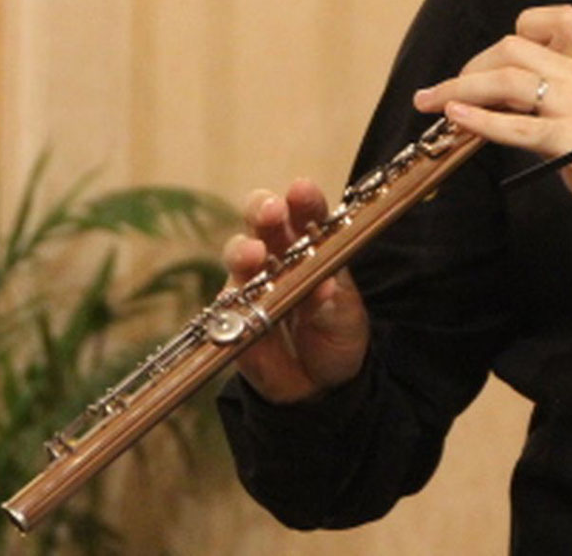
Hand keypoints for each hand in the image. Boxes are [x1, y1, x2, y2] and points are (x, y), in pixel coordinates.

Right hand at [222, 180, 369, 405]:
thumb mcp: (344, 316)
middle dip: (263, 210)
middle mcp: (275, 255)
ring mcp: (249, 283)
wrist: (318, 383)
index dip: (303, 199)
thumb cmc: (335, 332)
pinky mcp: (230, 316)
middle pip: (262, 221)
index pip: (306, 212)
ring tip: (255, 256)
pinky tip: (249, 308)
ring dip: (244, 252)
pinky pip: (228, 306)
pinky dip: (239, 305)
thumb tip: (323, 287)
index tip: (302, 189)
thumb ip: (331, 301)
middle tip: (271, 212)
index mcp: (309, 243)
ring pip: (238, 255)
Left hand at [413, 4, 571, 233]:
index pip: (559, 19)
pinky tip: (457, 120)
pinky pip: (518, 126)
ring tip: (431, 102)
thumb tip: (517, 111)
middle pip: (514, 48)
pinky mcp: (570, 141)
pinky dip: (481, 120)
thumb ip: (561, 104)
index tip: (497, 54)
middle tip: (447, 91)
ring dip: (460, 88)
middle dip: (471, 66)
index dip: (523, 27)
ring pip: (508, 79)